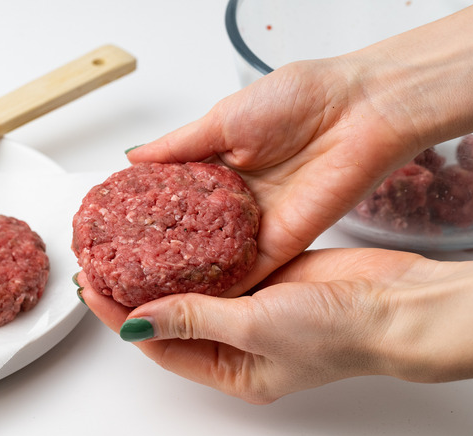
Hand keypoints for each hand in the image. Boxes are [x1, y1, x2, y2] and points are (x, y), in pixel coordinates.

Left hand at [79, 249, 472, 402]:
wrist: (397, 304)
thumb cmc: (338, 332)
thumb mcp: (255, 328)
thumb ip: (196, 318)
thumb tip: (140, 320)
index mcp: (231, 369)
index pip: (159, 343)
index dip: (122, 315)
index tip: (93, 287)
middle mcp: (237, 342)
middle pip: (171, 316)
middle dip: (136, 291)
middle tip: (102, 261)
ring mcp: (253, 308)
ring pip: (194, 288)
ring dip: (164, 268)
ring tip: (130, 243)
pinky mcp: (269, 278)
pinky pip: (223, 265)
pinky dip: (198, 252)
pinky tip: (177, 232)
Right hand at [127, 0, 472, 292]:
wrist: (361, 111)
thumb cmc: (300, 99)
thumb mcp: (223, 118)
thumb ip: (179, 145)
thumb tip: (133, 156)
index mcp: (220, 163)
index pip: (172, 196)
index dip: (143, 212)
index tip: (111, 227)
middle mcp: (236, 198)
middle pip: (189, 233)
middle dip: (158, 251)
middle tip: (120, 267)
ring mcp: (257, 223)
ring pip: (213, 258)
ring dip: (184, 274)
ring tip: (142, 290)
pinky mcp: (281, 242)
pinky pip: (245, 271)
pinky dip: (219, 287)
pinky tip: (186, 299)